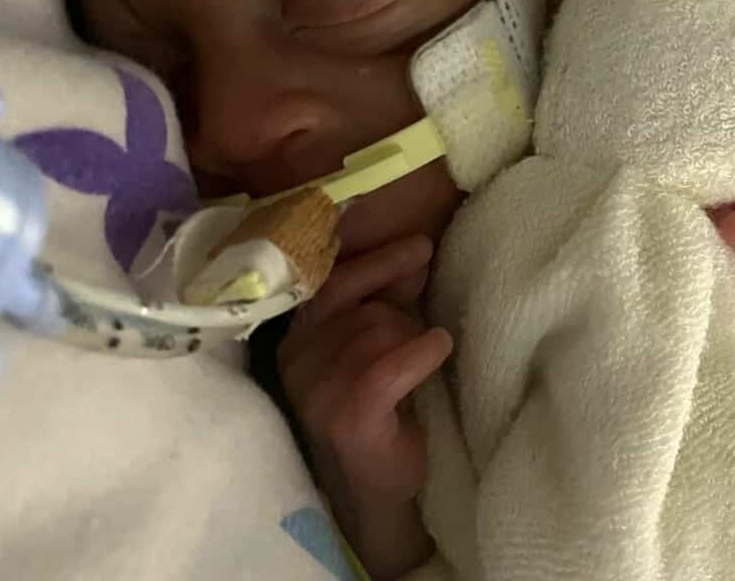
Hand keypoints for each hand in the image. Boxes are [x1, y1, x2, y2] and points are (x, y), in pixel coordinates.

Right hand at [277, 233, 450, 527]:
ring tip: (418, 365)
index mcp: (296, 337)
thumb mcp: (380, 341)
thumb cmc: (382, 409)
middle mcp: (295, 360)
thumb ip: (388, 296)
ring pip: (376, 331)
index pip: (332, 280)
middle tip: (422, 323)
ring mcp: (316, 391)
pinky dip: (423, 353)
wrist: (381, 491)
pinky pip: (390, 366)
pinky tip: (439, 350)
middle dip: (398, 308)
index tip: (420, 243)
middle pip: (357, 304)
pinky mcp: (346, 417)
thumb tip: (417, 249)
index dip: (377, 260)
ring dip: (409, 339)